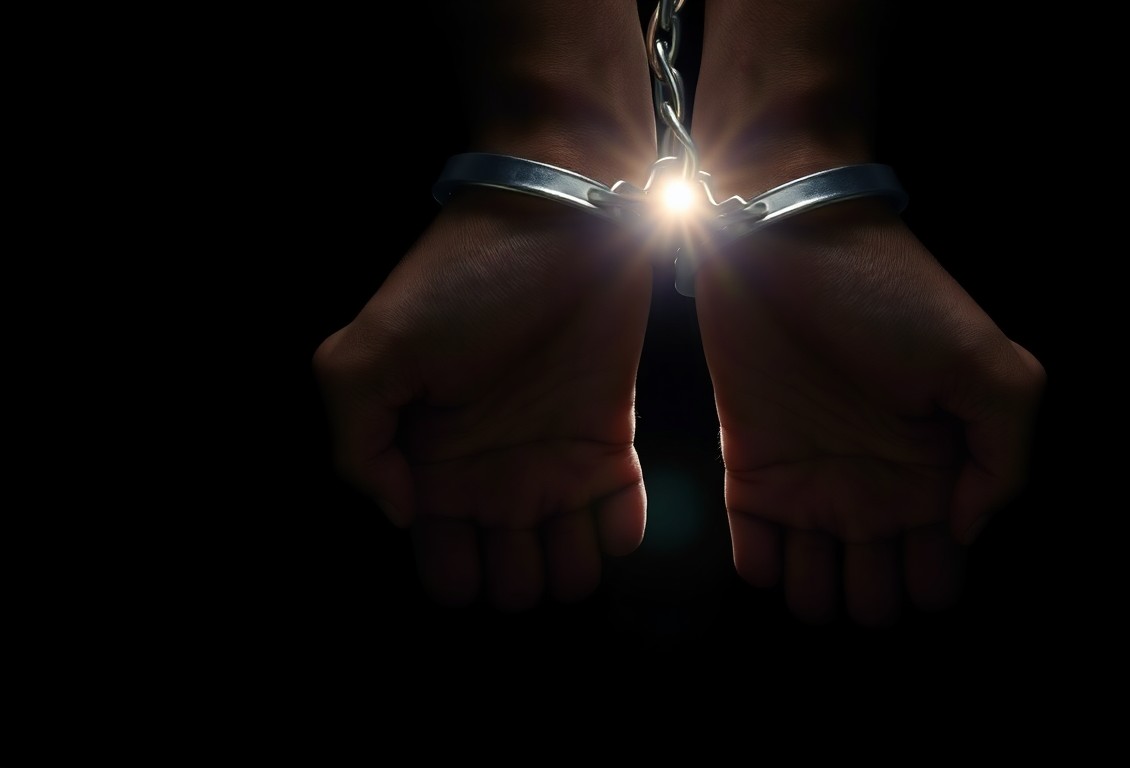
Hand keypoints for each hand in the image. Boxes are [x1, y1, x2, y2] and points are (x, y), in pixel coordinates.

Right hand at [313, 190, 650, 609]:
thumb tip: (397, 513)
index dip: (448, 576)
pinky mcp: (609, 441)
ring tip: (565, 537)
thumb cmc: (463, 282)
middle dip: (511, 587)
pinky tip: (607, 506)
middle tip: (518, 550)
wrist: (560, 223)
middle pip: (501, 577)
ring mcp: (550, 462)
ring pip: (562, 565)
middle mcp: (487, 476)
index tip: (464, 552)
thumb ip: (355, 442)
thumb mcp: (370, 350)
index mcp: (427, 465)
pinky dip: (620, 533)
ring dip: (567, 572)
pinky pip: (620, 520)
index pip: (435, 560)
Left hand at [694, 200, 1045, 624]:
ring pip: (819, 590)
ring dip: (818, 596)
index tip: (922, 564)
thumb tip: (969, 530)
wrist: (784, 243)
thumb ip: (1005, 455)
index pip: (946, 569)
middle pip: (881, 592)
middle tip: (867, 569)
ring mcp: (814, 485)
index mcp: (939, 473)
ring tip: (818, 560)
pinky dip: (761, 569)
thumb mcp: (985, 361)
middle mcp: (879, 491)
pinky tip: (771, 546)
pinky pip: (755, 554)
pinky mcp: (752, 471)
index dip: (936, 582)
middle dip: (876, 602)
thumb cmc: (889, 297)